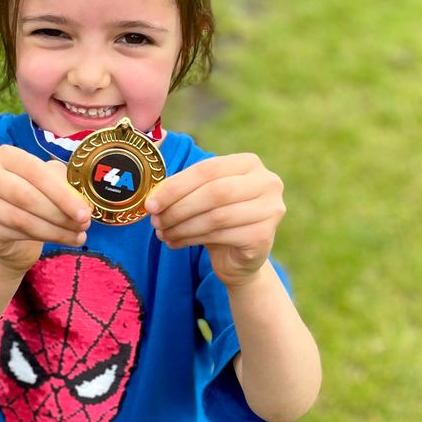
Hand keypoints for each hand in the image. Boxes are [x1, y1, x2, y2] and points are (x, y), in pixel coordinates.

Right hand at [0, 147, 91, 273]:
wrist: (9, 229)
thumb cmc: (33, 198)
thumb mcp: (49, 183)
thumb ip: (63, 185)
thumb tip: (82, 203)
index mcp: (5, 155)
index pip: (35, 171)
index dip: (62, 194)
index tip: (84, 212)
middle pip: (26, 196)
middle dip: (60, 214)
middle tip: (83, 226)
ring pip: (22, 219)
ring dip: (55, 231)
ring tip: (77, 237)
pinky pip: (14, 235)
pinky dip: (41, 240)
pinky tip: (60, 241)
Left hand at [146, 153, 285, 287]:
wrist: (238, 257)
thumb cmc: (217, 219)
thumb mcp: (202, 196)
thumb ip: (183, 187)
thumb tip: (152, 196)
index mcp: (249, 163)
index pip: (208, 169)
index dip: (176, 186)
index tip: (151, 203)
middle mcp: (267, 183)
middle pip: (214, 192)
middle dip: (178, 207)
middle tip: (156, 221)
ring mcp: (270, 210)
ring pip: (216, 216)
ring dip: (182, 226)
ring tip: (163, 233)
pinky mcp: (264, 236)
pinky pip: (221, 236)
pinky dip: (192, 239)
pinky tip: (176, 243)